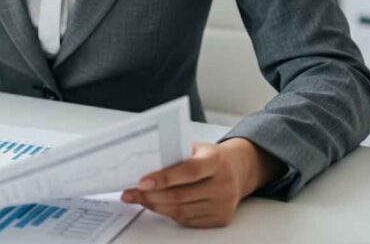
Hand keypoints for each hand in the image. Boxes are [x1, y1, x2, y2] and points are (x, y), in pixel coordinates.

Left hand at [120, 139, 284, 227]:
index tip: (141, 182)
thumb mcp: (196, 148)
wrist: (238, 170)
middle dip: (151, 196)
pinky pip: (188, 221)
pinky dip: (169, 214)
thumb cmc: (210, 157)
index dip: (163, 178)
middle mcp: (223, 184)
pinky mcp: (221, 219)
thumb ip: (174, 155)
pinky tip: (157, 206)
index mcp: (216, 161)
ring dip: (155, 206)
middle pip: (181, 196)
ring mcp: (224, 204)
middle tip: (131, 192)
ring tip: (139, 199)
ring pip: (181, 211)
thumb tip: (143, 165)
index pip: (188, 171)